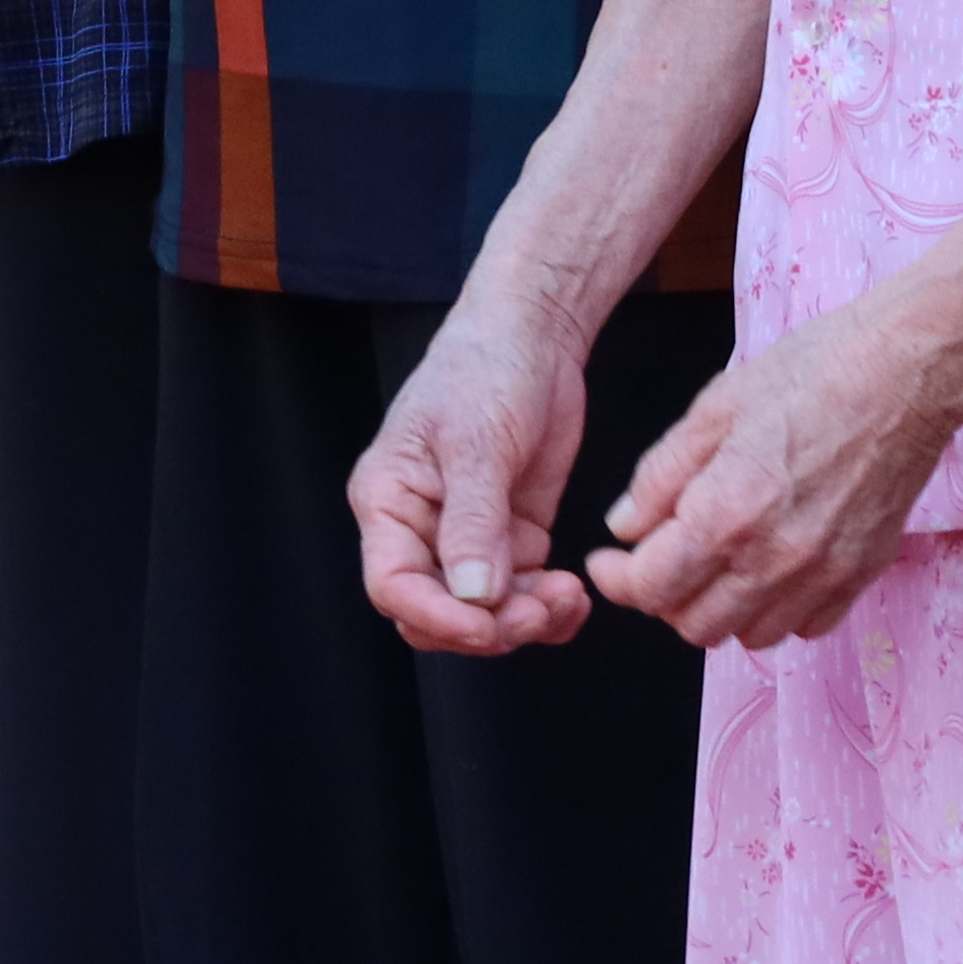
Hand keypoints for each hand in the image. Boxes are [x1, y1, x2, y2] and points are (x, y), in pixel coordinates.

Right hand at [348, 291, 602, 655]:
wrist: (534, 337)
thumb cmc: (485, 367)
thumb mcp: (477, 441)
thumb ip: (473, 521)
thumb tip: (473, 595)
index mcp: (388, 501)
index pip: (393, 586)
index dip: (437, 617)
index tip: (488, 625)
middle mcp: (421, 528)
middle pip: (437, 614)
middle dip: (488, 626)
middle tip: (539, 609)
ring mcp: (468, 538)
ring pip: (484, 615)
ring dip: (526, 620)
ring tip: (568, 595)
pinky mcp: (512, 540)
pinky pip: (522, 596)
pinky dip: (548, 608)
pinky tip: (574, 595)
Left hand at [588, 287, 962, 648]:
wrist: (905, 372)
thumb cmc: (812, 372)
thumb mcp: (715, 406)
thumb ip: (661, 474)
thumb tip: (625, 524)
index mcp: (726, 512)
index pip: (651, 588)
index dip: (618, 578)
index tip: (610, 561)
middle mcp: (774, 559)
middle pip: (695, 626)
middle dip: (666, 595)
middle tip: (664, 554)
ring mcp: (823, 574)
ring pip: (749, 636)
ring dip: (721, 607)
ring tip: (719, 559)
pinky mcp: (861, 575)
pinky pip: (806, 625)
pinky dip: (778, 608)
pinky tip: (772, 563)